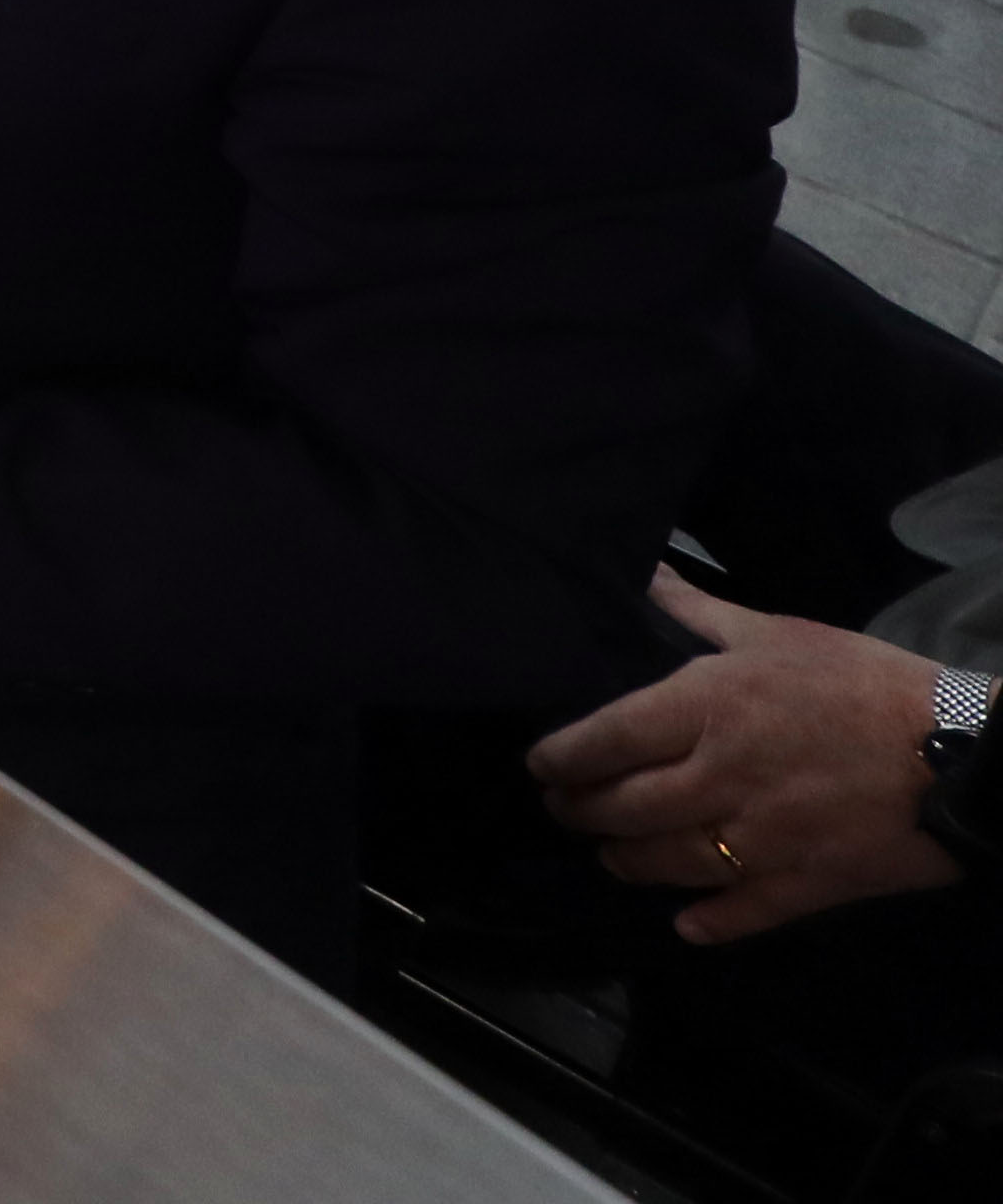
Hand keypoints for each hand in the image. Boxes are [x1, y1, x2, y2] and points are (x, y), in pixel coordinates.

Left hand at [529, 574, 968, 942]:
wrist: (966, 754)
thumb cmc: (865, 681)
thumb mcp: (778, 632)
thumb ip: (700, 613)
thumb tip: (648, 576)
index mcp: (706, 707)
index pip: (604, 739)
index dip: (559, 757)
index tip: (539, 764)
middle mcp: (719, 777)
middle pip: (622, 806)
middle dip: (579, 811)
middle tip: (562, 809)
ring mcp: (760, 839)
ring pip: (666, 863)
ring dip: (625, 861)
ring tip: (609, 853)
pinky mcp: (806, 885)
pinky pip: (741, 912)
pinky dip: (707, 921)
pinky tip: (683, 922)